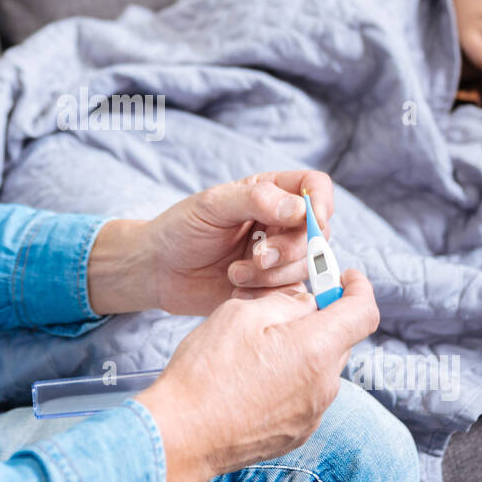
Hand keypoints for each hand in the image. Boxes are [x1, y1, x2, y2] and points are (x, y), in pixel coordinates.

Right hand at [136, 271, 378, 481]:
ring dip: (302, 351)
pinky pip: (306, 395)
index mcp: (315, 349)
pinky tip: (252, 379)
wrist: (181, 435)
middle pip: (340, 340)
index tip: (344, 277)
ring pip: (320, 368)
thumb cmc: (205, 372)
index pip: (364, 313)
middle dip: (320, 319)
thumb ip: (285, 303)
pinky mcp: (297, 433)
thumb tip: (306, 304)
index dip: (359, 289)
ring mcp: (312, 414)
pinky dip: (291, 379)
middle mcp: (323, 386)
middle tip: (282, 310)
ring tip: (256, 349)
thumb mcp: (240, 314)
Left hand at [141, 170, 333, 317]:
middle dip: (290, 249)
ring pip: (306, 266)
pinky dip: (266, 295)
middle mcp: (282, 223)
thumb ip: (256, 200)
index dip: (321, 201)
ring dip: (272, 275)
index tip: (311, 220)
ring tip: (236, 274)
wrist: (159, 271)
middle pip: (317, 232)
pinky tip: (237, 292)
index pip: (315, 186)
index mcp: (271, 192)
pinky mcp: (272, 288)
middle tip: (258, 258)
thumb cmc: (182, 229)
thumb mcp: (213, 206)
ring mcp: (280, 257)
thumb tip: (300, 209)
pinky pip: (291, 294)